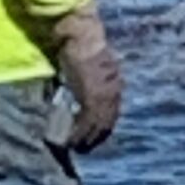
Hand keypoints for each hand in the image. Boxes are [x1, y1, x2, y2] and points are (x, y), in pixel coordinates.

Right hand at [52, 7, 123, 152]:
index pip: (112, 110)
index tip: (95, 135)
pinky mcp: (92, 98)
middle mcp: (113, 90)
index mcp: (114, 82)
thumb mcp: (88, 62)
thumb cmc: (81, 43)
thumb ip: (87, 75)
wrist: (81, 35)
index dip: (103, 125)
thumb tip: (75, 85)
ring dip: (87, 140)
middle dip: (97, 136)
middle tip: (85, 148)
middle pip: (108, 121)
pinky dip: (79, 135)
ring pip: (98, 126)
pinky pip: (86, 123)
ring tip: (76, 149)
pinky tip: (71, 142)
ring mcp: (105, 95)